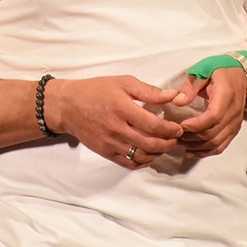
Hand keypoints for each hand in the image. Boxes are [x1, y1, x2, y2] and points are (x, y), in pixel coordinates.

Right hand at [49, 76, 184, 168]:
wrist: (68, 105)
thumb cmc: (95, 90)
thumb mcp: (123, 82)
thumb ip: (149, 91)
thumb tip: (172, 95)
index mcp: (122, 108)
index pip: (154, 125)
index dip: (171, 129)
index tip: (178, 128)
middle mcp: (116, 128)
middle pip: (150, 144)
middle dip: (168, 143)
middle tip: (175, 138)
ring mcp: (110, 143)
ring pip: (141, 156)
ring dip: (157, 154)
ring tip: (164, 146)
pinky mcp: (105, 152)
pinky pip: (128, 163)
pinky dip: (142, 162)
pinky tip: (149, 154)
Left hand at [170, 66, 245, 157]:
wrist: (241, 75)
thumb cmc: (219, 71)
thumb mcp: (202, 71)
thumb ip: (189, 86)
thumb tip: (177, 101)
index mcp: (226, 95)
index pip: (214, 116)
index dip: (197, 124)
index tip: (181, 126)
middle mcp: (234, 111)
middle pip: (213, 132)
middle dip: (192, 137)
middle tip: (175, 134)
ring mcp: (235, 122)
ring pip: (216, 143)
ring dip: (196, 146)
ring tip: (180, 143)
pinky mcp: (233, 129)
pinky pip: (221, 146)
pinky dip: (205, 152)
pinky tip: (190, 152)